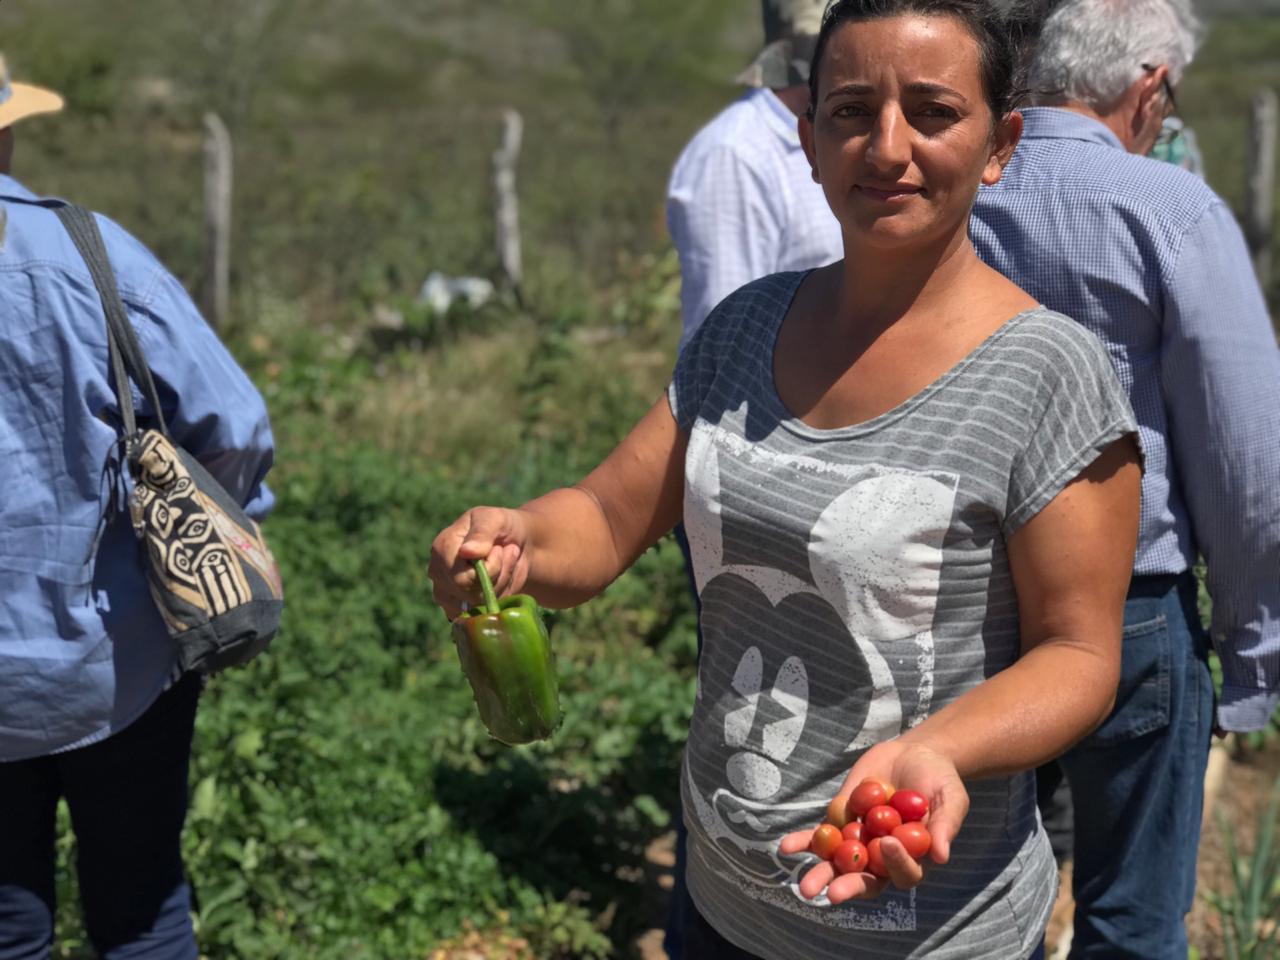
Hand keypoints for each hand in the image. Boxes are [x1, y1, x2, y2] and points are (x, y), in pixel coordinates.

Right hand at [429, 506, 530, 618]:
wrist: (519, 544)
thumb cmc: (503, 527)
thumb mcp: (495, 519)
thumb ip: (481, 533)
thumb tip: (466, 552)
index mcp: (441, 548)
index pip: (460, 575)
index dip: (488, 566)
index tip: (499, 548)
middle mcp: (439, 574)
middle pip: (469, 591)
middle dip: (496, 574)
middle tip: (504, 554)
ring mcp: (448, 595)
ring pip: (479, 603)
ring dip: (500, 583)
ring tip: (504, 563)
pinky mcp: (462, 609)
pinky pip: (485, 613)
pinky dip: (501, 596)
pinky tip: (503, 578)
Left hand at [779, 739, 968, 903]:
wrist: (913, 755)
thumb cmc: (939, 781)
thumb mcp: (951, 798)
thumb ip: (944, 826)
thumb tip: (941, 856)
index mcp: (912, 858)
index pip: (904, 872)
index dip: (895, 863)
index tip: (887, 841)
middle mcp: (883, 857)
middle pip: (866, 879)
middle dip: (848, 886)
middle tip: (832, 894)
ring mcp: (859, 841)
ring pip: (839, 864)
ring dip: (821, 873)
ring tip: (805, 885)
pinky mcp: (840, 822)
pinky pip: (820, 837)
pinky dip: (804, 842)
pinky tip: (786, 847)